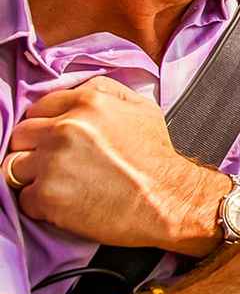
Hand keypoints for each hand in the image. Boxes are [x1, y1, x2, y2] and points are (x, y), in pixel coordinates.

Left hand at [3, 77, 222, 251]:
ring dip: (33, 177)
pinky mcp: (48, 196)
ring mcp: (53, 163)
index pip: (37, 109)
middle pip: (20, 136)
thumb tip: (80, 88)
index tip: (58, 142)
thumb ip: (108, 90)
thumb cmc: (158, 159)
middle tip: (58, 165)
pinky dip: (41, 205)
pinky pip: (24, 199)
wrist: (170, 201)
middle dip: (34, 150)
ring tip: (61, 185)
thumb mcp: (143, 109)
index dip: (46, 127)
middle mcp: (65, 128)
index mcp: (87, 103)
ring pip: (13, 167)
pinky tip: (67, 204)